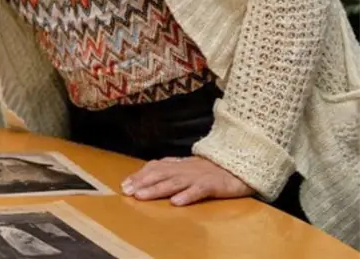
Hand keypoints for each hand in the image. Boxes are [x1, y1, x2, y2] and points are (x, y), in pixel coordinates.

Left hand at [122, 156, 254, 205]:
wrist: (241, 164)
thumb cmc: (212, 169)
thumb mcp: (189, 167)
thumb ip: (172, 170)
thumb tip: (149, 175)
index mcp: (179, 164)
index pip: (155, 167)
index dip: (139, 175)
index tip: (124, 184)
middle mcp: (185, 169)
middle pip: (160, 175)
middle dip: (142, 183)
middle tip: (127, 191)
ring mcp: (198, 176)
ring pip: (174, 182)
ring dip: (156, 189)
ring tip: (142, 196)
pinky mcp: (213, 185)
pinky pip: (198, 191)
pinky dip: (187, 196)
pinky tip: (176, 203)